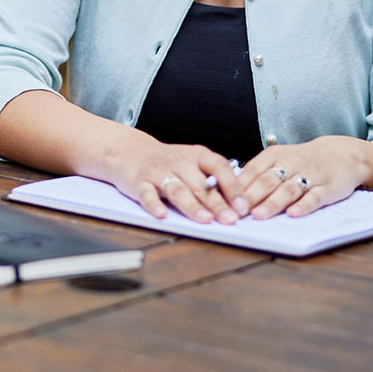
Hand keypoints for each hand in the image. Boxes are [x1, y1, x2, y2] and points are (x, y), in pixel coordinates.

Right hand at [103, 131, 244, 223]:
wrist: (129, 151)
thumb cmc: (168, 162)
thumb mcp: (192, 163)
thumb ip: (213, 180)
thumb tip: (239, 205)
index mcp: (196, 155)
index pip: (218, 167)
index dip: (232, 186)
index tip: (243, 206)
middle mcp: (178, 161)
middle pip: (200, 184)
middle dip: (216, 203)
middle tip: (230, 219)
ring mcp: (157, 171)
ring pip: (177, 190)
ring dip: (192, 206)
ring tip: (205, 220)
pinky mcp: (138, 182)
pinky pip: (147, 194)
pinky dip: (154, 204)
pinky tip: (162, 215)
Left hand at [235, 136, 368, 218]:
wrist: (341, 154)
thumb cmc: (302, 160)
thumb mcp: (279, 159)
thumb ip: (259, 173)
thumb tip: (231, 192)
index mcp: (275, 155)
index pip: (253, 169)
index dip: (238, 186)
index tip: (225, 200)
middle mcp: (291, 163)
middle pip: (268, 180)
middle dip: (251, 196)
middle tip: (236, 211)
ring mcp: (310, 175)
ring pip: (288, 189)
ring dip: (272, 203)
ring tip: (259, 215)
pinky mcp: (327, 187)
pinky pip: (314, 197)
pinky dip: (303, 206)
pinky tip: (292, 214)